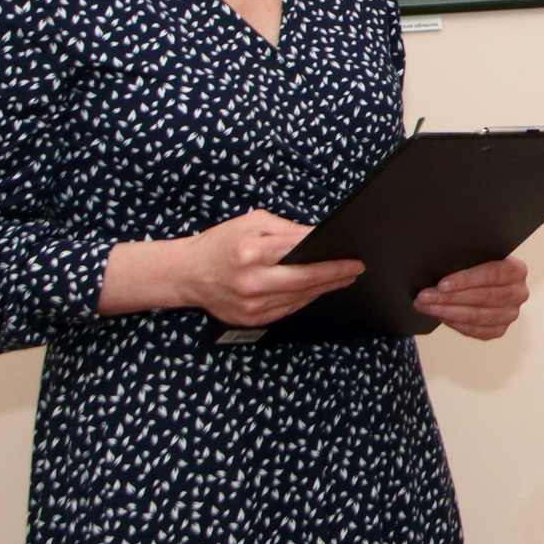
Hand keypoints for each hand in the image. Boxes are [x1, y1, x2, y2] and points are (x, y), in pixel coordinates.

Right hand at [99, 209, 363, 325]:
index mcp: (252, 252)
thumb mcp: (253, 223)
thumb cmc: (221, 243)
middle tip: (356, 270)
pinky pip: (287, 310)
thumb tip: (319, 237)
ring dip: (324, 289)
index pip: (302, 255)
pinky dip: (305, 299)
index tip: (352, 257)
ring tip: (343, 278)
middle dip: (335, 276)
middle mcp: (252, 281)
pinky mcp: (250, 319)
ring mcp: (251, 305)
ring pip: (299, 298)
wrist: (187, 274)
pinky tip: (317, 290)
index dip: (331, 258)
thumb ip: (287, 230)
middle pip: (305, 281)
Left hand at [415, 257, 528, 340]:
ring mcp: (511, 314)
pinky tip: (439, 315)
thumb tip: (439, 264)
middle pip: (482, 297)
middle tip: (424, 296)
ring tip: (425, 306)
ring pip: (476, 316)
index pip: (492, 274)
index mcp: (517, 270)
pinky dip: (454, 323)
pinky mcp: (500, 329)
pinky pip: (475, 330)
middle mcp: (519, 293)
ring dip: (446, 312)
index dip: (466, 280)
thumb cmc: (480, 263)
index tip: (441, 284)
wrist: (490, 278)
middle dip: (449, 298)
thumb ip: (469, 257)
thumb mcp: (480, 254)